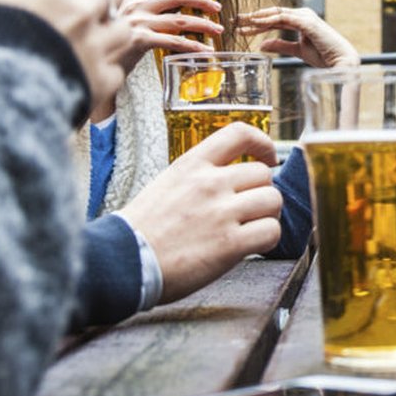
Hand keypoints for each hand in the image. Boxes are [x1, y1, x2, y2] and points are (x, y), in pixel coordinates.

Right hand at [115, 122, 283, 302]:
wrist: (123, 262)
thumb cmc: (140, 230)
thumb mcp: (167, 184)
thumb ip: (199, 178)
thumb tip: (232, 182)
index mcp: (192, 164)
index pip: (239, 134)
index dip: (262, 143)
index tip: (268, 157)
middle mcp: (210, 183)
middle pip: (263, 174)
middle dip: (261, 191)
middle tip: (251, 208)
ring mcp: (221, 212)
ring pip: (273, 200)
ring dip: (268, 215)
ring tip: (253, 227)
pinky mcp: (229, 244)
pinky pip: (271, 232)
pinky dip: (268, 239)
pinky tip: (253, 246)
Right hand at [119, 0, 224, 69]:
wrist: (91, 69)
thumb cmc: (112, 47)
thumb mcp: (124, 23)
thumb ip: (144, 15)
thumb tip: (173, 14)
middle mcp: (134, 7)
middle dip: (200, 0)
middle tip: (216, 7)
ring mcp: (137, 23)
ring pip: (180, 20)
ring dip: (203, 25)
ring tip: (217, 30)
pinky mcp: (140, 41)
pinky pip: (174, 41)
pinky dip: (192, 46)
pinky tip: (204, 50)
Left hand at [237, 6, 360, 66]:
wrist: (341, 63)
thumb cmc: (324, 56)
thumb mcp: (297, 51)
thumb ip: (281, 45)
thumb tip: (262, 45)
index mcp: (300, 20)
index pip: (274, 18)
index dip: (257, 22)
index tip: (241, 26)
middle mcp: (302, 15)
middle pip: (272, 14)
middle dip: (252, 17)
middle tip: (234, 21)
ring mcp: (305, 16)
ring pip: (275, 15)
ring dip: (257, 19)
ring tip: (240, 23)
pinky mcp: (307, 22)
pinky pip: (283, 19)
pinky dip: (268, 21)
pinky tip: (256, 25)